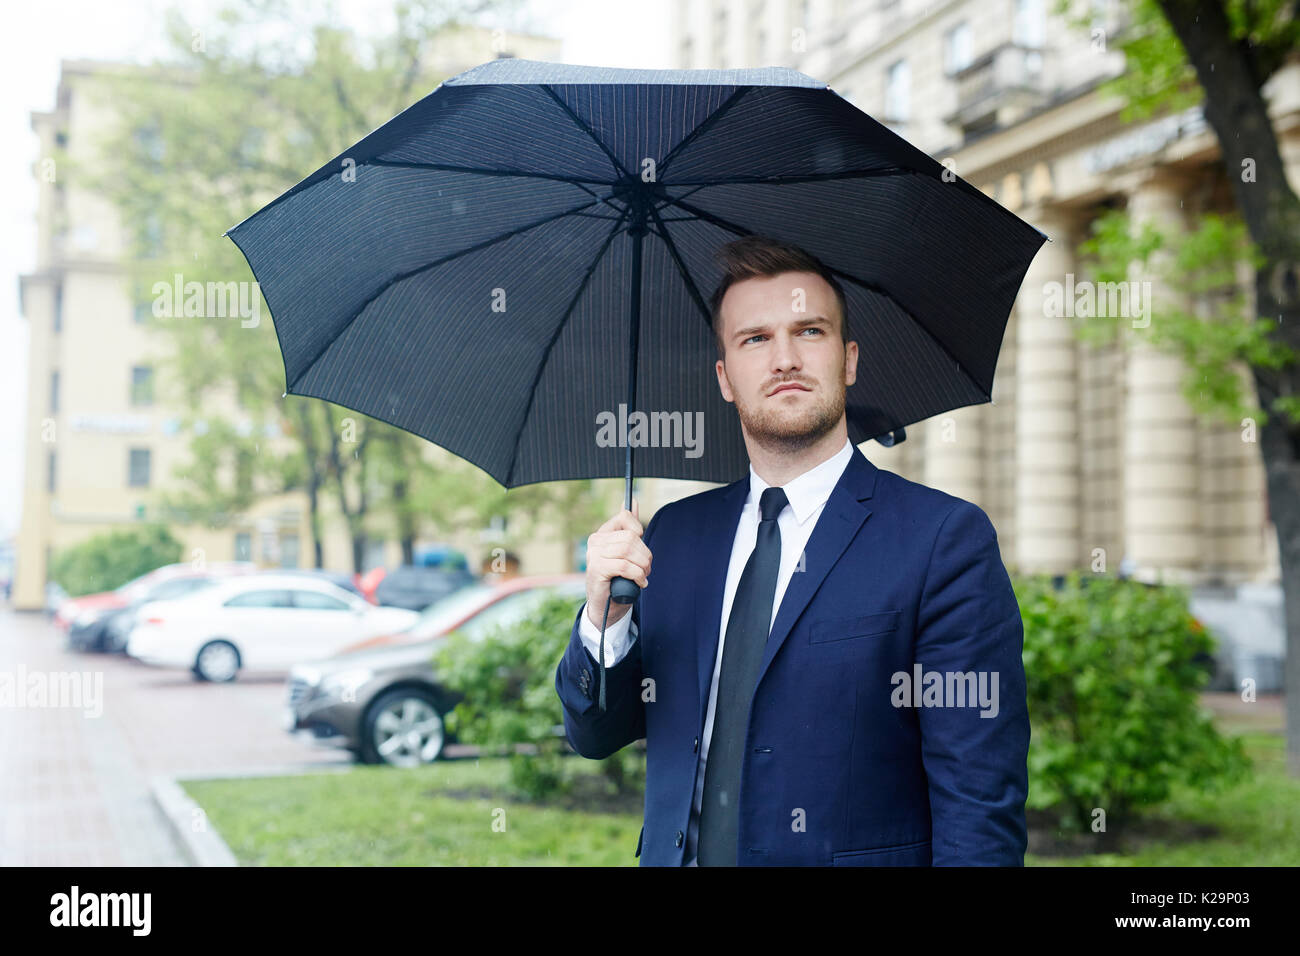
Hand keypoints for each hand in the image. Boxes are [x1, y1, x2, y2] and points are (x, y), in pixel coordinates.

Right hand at [585, 498, 651, 629]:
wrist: (606, 606)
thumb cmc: (617, 578)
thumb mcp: (625, 552)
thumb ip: (628, 527)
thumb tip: (632, 501)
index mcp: (602, 534)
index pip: (625, 517)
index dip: (638, 530)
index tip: (640, 547)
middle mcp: (595, 541)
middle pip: (630, 537)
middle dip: (645, 554)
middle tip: (647, 569)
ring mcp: (594, 555)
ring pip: (628, 550)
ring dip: (642, 566)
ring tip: (643, 576)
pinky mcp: (596, 569)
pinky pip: (624, 565)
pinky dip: (637, 574)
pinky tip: (640, 582)